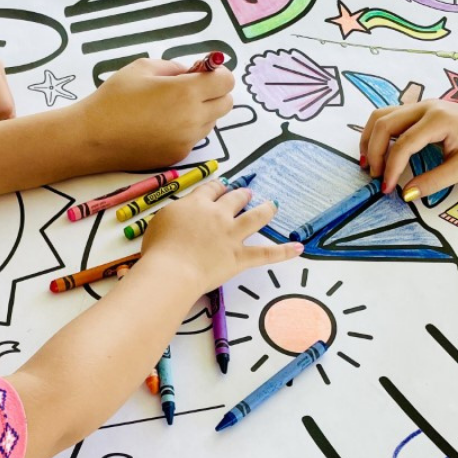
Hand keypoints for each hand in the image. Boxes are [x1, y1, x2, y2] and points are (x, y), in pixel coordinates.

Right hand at [73, 58, 233, 171]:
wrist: (93, 137)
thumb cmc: (114, 98)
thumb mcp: (143, 68)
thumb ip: (174, 67)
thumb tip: (192, 72)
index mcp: (186, 92)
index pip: (226, 81)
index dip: (218, 74)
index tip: (203, 72)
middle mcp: (193, 119)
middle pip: (226, 104)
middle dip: (214, 93)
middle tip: (190, 89)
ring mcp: (187, 141)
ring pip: (211, 123)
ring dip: (202, 112)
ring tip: (171, 108)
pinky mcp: (178, 156)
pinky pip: (194, 138)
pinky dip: (187, 129)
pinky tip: (161, 126)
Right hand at [140, 179, 302, 292]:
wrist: (171, 270)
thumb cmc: (158, 249)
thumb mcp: (158, 223)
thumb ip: (173, 217)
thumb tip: (179, 220)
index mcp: (196, 204)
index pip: (211, 189)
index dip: (217, 187)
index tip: (220, 187)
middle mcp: (218, 214)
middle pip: (234, 198)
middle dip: (242, 194)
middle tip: (246, 193)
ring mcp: (231, 235)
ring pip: (255, 216)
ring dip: (266, 209)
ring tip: (273, 205)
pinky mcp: (240, 257)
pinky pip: (266, 253)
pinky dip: (284, 252)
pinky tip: (299, 248)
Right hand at [360, 100, 457, 198]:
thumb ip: (434, 181)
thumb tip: (407, 194)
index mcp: (438, 120)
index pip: (403, 144)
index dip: (391, 168)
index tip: (387, 189)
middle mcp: (425, 107)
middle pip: (384, 124)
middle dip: (374, 152)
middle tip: (375, 177)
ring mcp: (421, 105)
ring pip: (381, 115)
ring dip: (370, 139)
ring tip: (370, 163)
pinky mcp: (419, 109)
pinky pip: (389, 116)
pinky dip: (378, 133)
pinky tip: (379, 151)